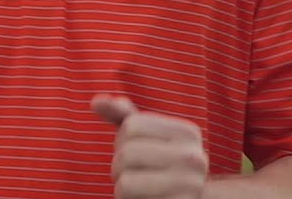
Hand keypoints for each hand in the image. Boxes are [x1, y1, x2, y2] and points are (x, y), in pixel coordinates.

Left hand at [92, 94, 207, 198]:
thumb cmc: (157, 163)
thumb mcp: (143, 135)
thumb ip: (122, 115)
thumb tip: (97, 102)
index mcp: (187, 132)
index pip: (131, 125)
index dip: (122, 139)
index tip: (136, 150)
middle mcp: (194, 158)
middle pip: (127, 153)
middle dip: (119, 165)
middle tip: (134, 172)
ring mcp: (190, 187)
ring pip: (126, 181)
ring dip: (122, 186)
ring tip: (138, 187)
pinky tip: (145, 198)